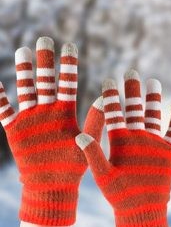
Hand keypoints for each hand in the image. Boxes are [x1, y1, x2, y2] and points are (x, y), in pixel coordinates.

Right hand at [0, 37, 102, 225]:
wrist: (53, 186)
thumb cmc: (74, 167)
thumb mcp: (88, 142)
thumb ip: (95, 122)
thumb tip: (105, 100)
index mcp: (67, 112)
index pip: (68, 83)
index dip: (68, 66)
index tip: (69, 45)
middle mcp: (48, 111)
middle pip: (46, 81)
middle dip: (45, 61)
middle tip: (45, 39)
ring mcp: (30, 119)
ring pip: (26, 90)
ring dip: (24, 72)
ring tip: (23, 51)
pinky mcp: (15, 130)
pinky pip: (4, 111)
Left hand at [75, 70, 170, 226]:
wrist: (140, 210)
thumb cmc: (117, 195)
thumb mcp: (102, 174)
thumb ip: (94, 153)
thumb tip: (80, 134)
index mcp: (118, 140)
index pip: (114, 113)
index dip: (112, 97)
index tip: (108, 80)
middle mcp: (135, 137)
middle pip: (135, 108)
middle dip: (134, 90)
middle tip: (131, 72)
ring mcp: (153, 143)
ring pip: (155, 115)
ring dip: (155, 100)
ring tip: (154, 83)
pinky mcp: (168, 151)